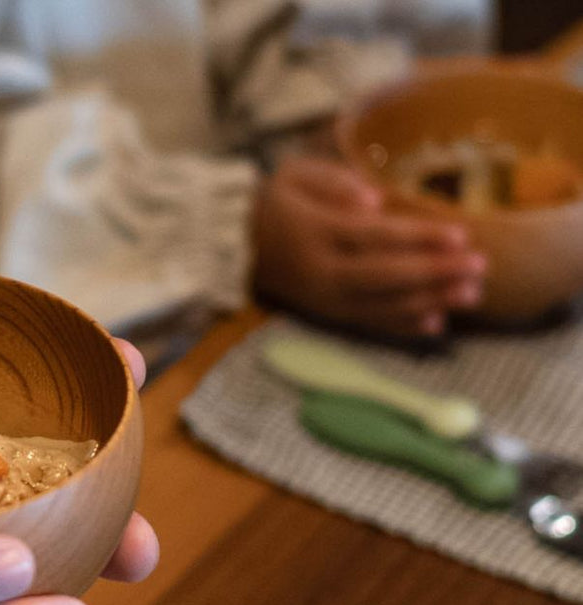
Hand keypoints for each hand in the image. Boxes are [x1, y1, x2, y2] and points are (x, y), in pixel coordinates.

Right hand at [252, 155, 487, 337]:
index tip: (460, 235)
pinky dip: (400, 326)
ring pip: (381, 304)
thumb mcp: (293, 174)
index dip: (418, 237)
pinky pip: (366, 323)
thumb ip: (334, 181)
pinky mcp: (324, 312)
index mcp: (314, 231)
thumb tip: (375, 201)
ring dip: (429, 301)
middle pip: (385, 275)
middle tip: (479, 267)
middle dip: (435, 272)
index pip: (374, 236)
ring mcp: (322, 296)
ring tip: (470, 295)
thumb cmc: (272, 201)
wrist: (231, 244)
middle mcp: (320, 270)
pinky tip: (434, 323)